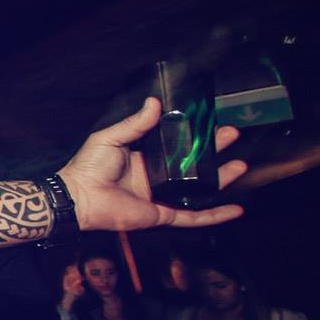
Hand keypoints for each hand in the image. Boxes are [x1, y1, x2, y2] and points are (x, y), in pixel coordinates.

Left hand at [57, 98, 247, 230]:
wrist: (79, 195)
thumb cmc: (88, 167)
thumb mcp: (112, 138)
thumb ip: (136, 123)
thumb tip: (155, 103)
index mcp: (145, 160)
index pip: (178, 147)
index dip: (196, 138)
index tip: (213, 124)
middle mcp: (156, 179)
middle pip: (194, 167)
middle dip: (214, 153)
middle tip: (231, 137)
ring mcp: (161, 198)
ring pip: (199, 191)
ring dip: (221, 181)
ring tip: (241, 166)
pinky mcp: (162, 214)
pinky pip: (194, 217)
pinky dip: (215, 215)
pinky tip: (235, 210)